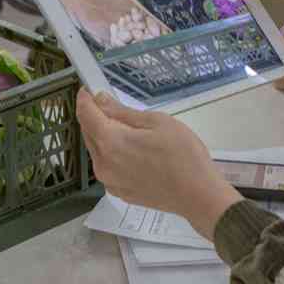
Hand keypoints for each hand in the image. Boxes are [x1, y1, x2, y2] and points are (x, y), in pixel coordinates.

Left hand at [77, 90, 242, 238]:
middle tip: (114, 106)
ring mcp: (109, 181)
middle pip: (88, 132)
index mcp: (110, 141)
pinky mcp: (118, 192)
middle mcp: (103, 163)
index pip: (85, 114)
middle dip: (96, 117)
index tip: (90, 89)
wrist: (198, 195)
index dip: (85, 98)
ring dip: (104, 136)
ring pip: (97, 150)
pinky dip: (113, 155)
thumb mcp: (157, 122)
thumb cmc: (183, 155)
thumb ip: (123, 112)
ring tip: (130, 131)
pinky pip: (108, 167)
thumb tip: (101, 101)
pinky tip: (134, 153)